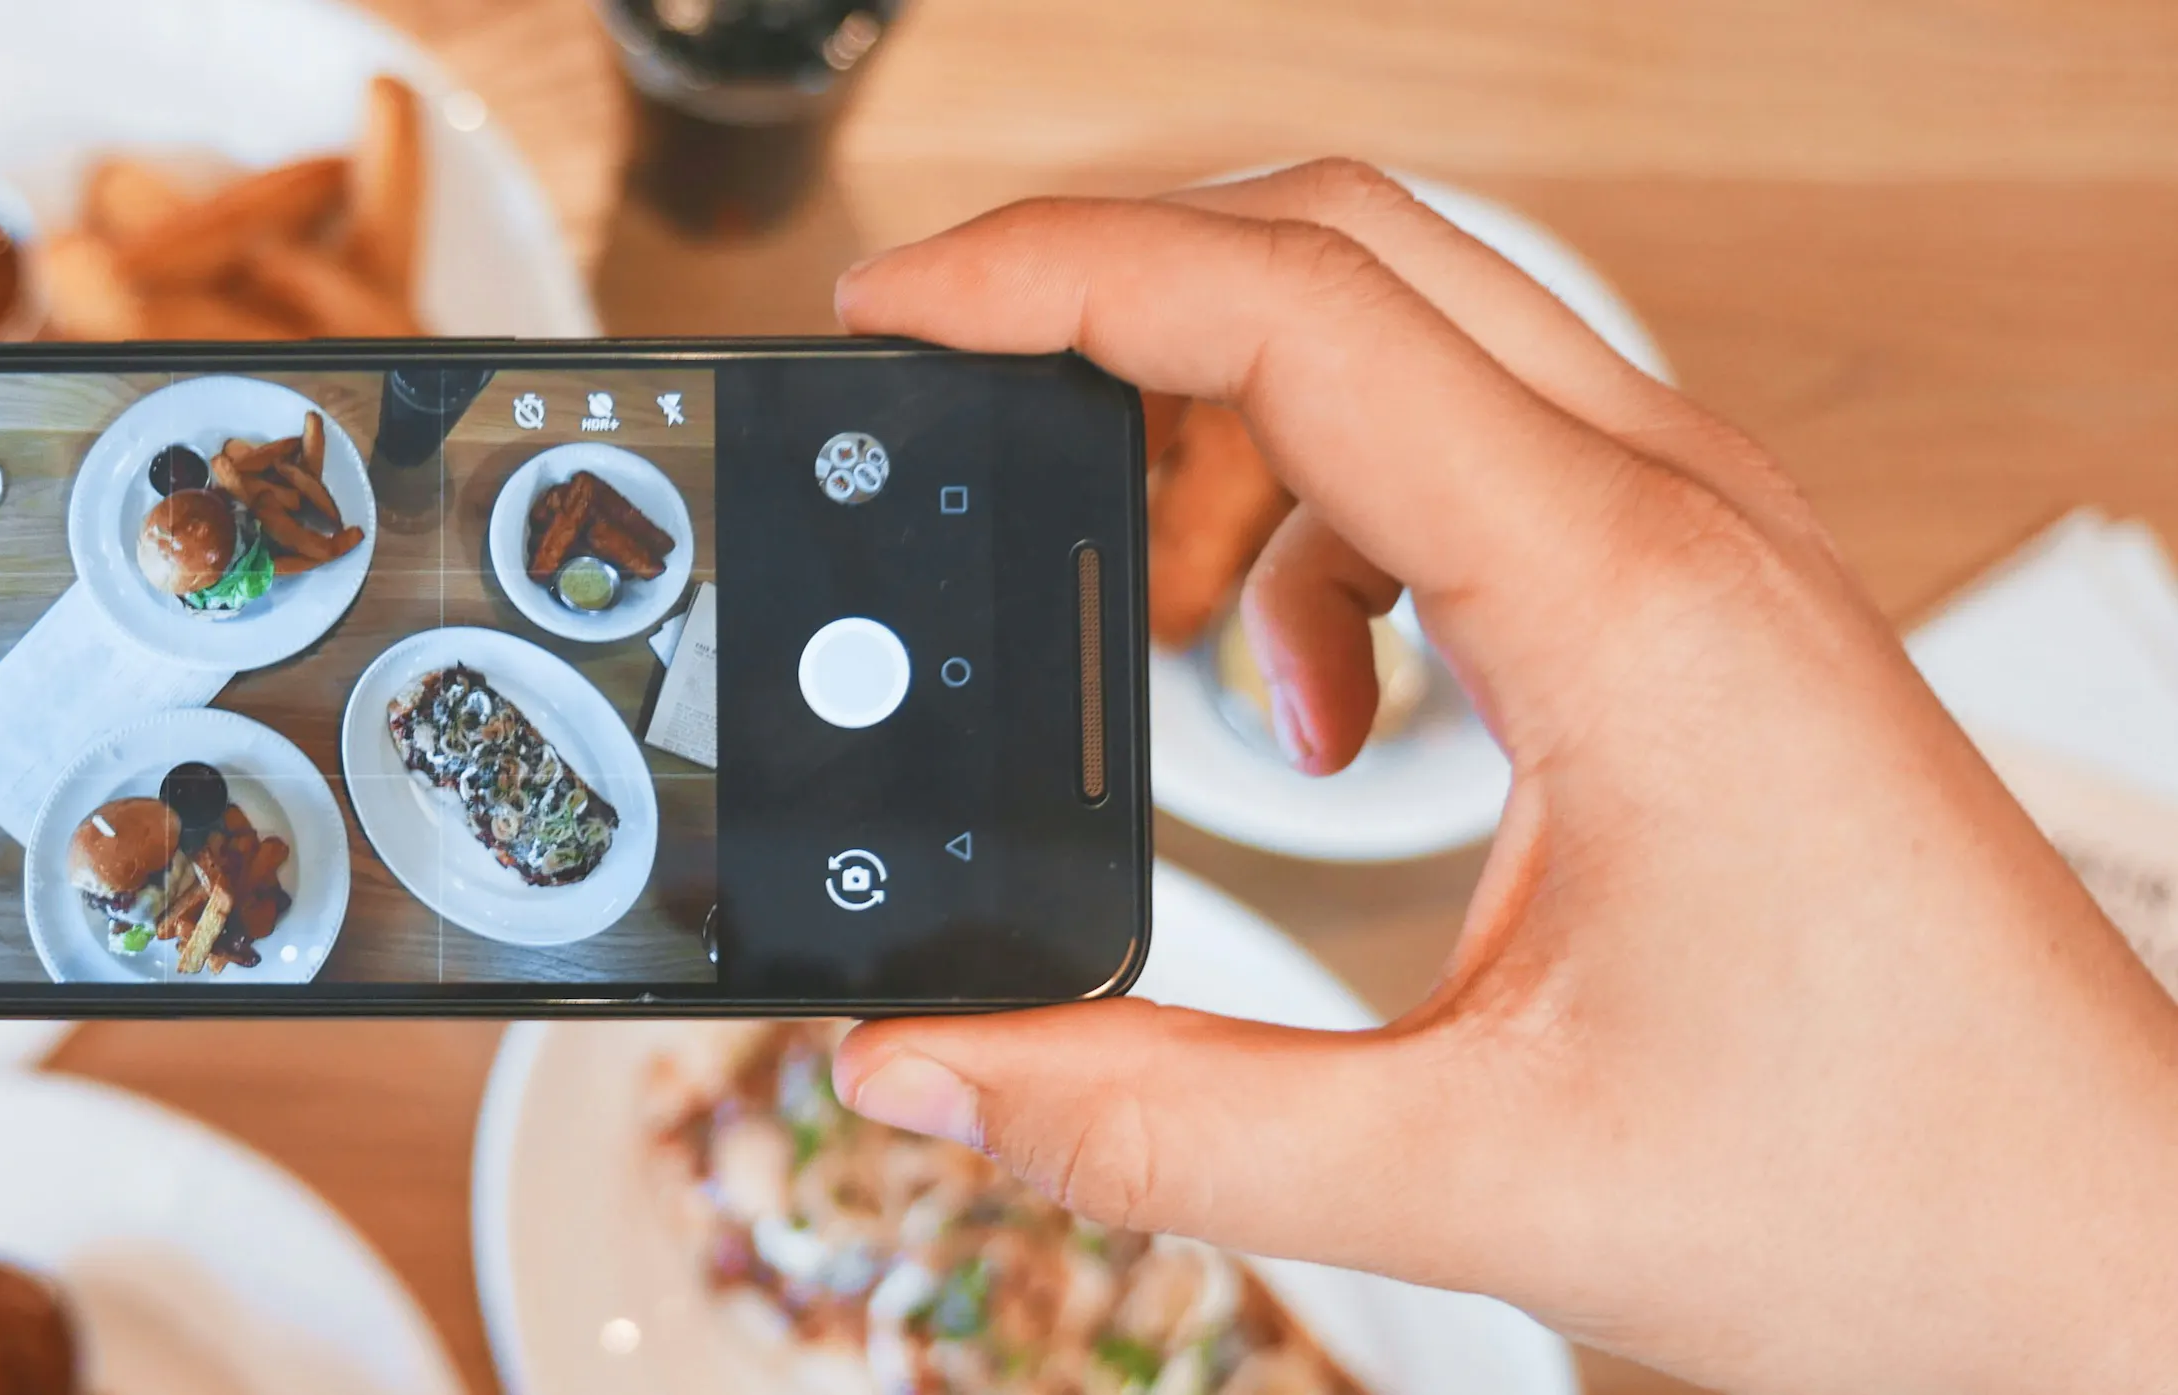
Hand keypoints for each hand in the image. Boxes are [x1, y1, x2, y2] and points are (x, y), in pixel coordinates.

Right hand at [832, 161, 2177, 1392]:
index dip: (1058, 273)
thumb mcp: (1469, 1175)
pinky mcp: (1696, 595)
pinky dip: (1322, 529)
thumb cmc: (1891, 1187)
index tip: (897, 308)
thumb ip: (1155, 1125)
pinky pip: (1460, 448)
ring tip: (1145, 617)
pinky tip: (1321, 712)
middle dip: (1114, 290)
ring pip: (1403, 328)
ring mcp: (1699, 538)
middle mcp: (1672, 517)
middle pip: (1342, 244)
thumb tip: (923, 1066)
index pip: (1296, 311)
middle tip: (957, 396)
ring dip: (1223, 421)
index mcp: (1621, 602)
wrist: (2110, 1241)